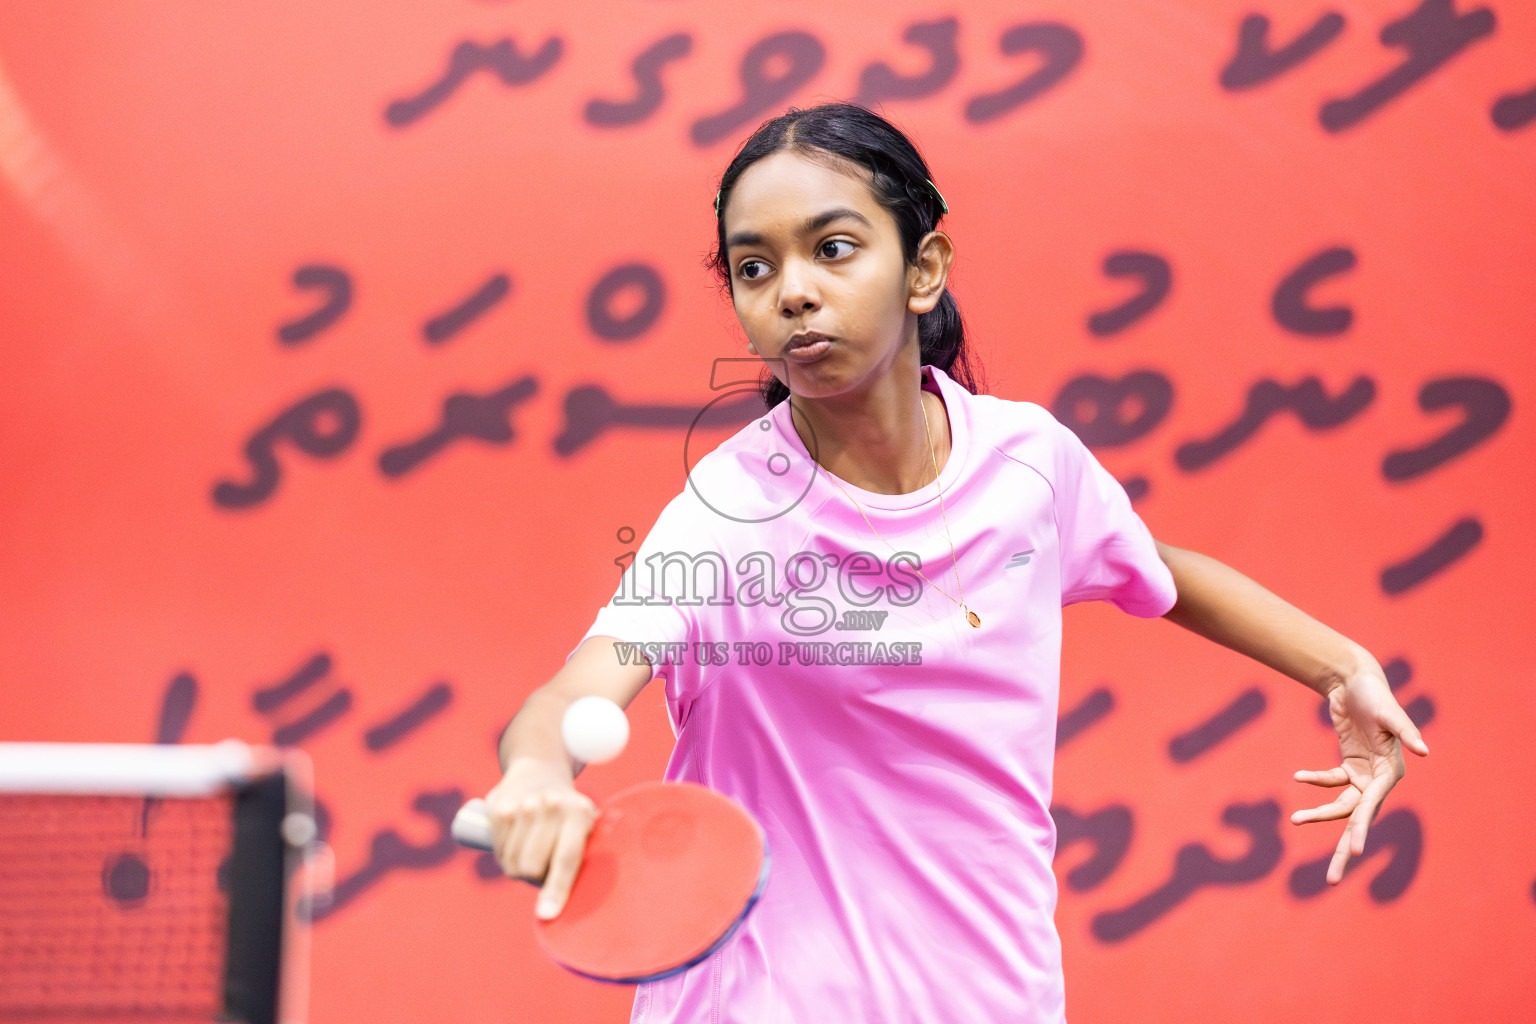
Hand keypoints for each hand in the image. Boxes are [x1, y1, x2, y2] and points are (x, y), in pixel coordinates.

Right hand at [484, 757, 598, 918]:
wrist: (538, 772)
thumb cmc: (568, 814)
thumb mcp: (585, 827)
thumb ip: (586, 858)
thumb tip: (590, 903)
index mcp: (580, 814)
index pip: (567, 859)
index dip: (557, 890)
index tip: (547, 915)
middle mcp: (552, 806)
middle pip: (532, 867)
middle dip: (535, 877)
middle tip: (545, 865)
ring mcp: (524, 805)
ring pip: (512, 862)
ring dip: (518, 866)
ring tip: (532, 848)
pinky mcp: (500, 807)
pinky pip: (498, 850)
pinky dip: (505, 853)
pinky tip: (516, 839)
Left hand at [1291, 652, 1428, 883]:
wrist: (1355, 679)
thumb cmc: (1375, 694)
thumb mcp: (1389, 711)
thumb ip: (1405, 732)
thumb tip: (1425, 752)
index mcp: (1391, 772)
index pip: (1372, 807)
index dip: (1361, 829)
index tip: (1353, 852)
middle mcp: (1379, 779)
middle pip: (1359, 819)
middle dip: (1345, 848)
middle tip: (1332, 880)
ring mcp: (1363, 774)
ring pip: (1342, 805)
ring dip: (1320, 814)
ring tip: (1296, 820)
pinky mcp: (1349, 764)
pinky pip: (1331, 780)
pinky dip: (1315, 778)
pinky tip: (1298, 775)